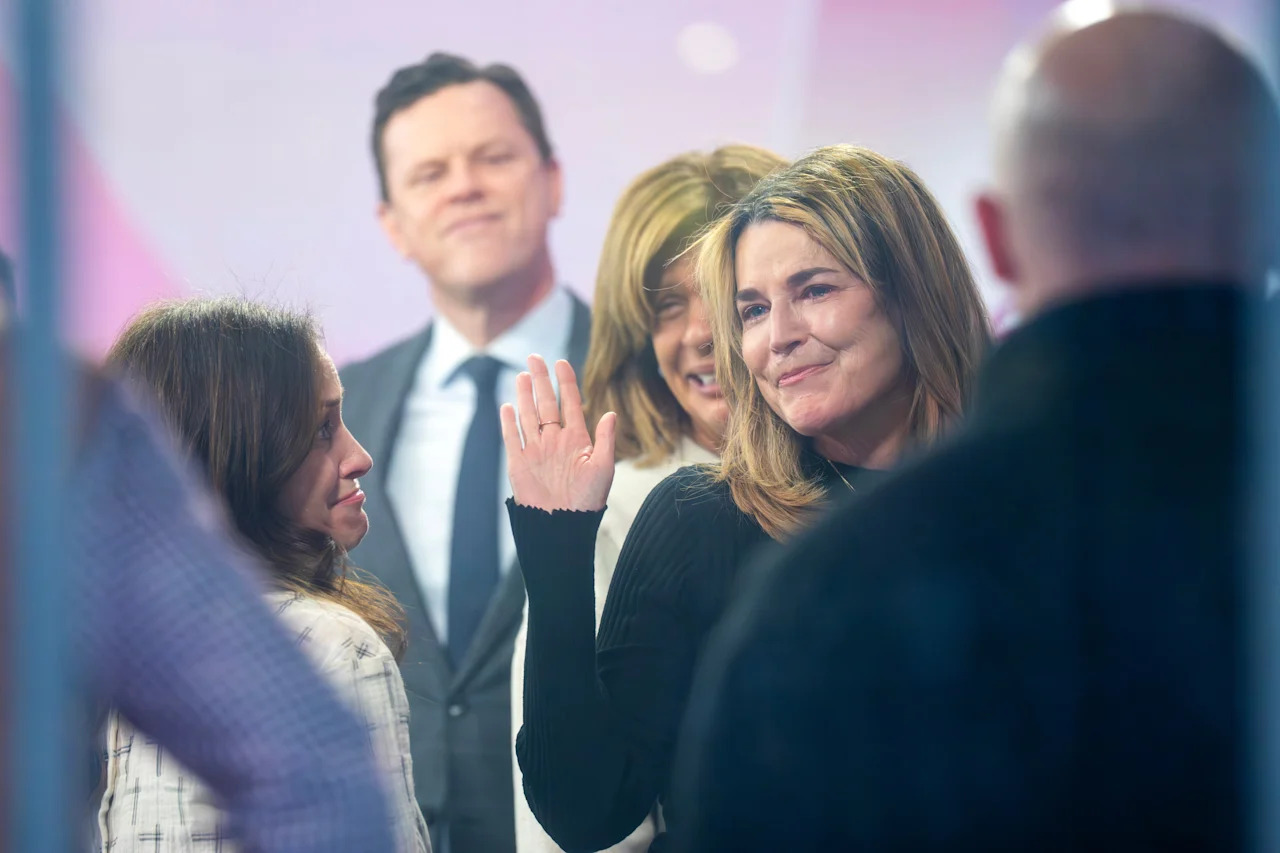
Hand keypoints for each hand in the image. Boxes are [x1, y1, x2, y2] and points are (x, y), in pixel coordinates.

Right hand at [501, 355, 616, 511]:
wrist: (562, 525)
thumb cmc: (587, 501)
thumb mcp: (603, 468)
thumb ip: (604, 440)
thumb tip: (610, 413)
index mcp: (576, 439)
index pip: (569, 402)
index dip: (565, 382)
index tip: (561, 362)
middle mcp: (554, 440)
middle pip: (545, 403)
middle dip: (540, 380)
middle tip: (534, 358)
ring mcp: (536, 450)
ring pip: (528, 416)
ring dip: (524, 396)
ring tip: (522, 375)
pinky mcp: (519, 463)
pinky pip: (512, 437)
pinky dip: (509, 422)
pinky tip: (507, 406)